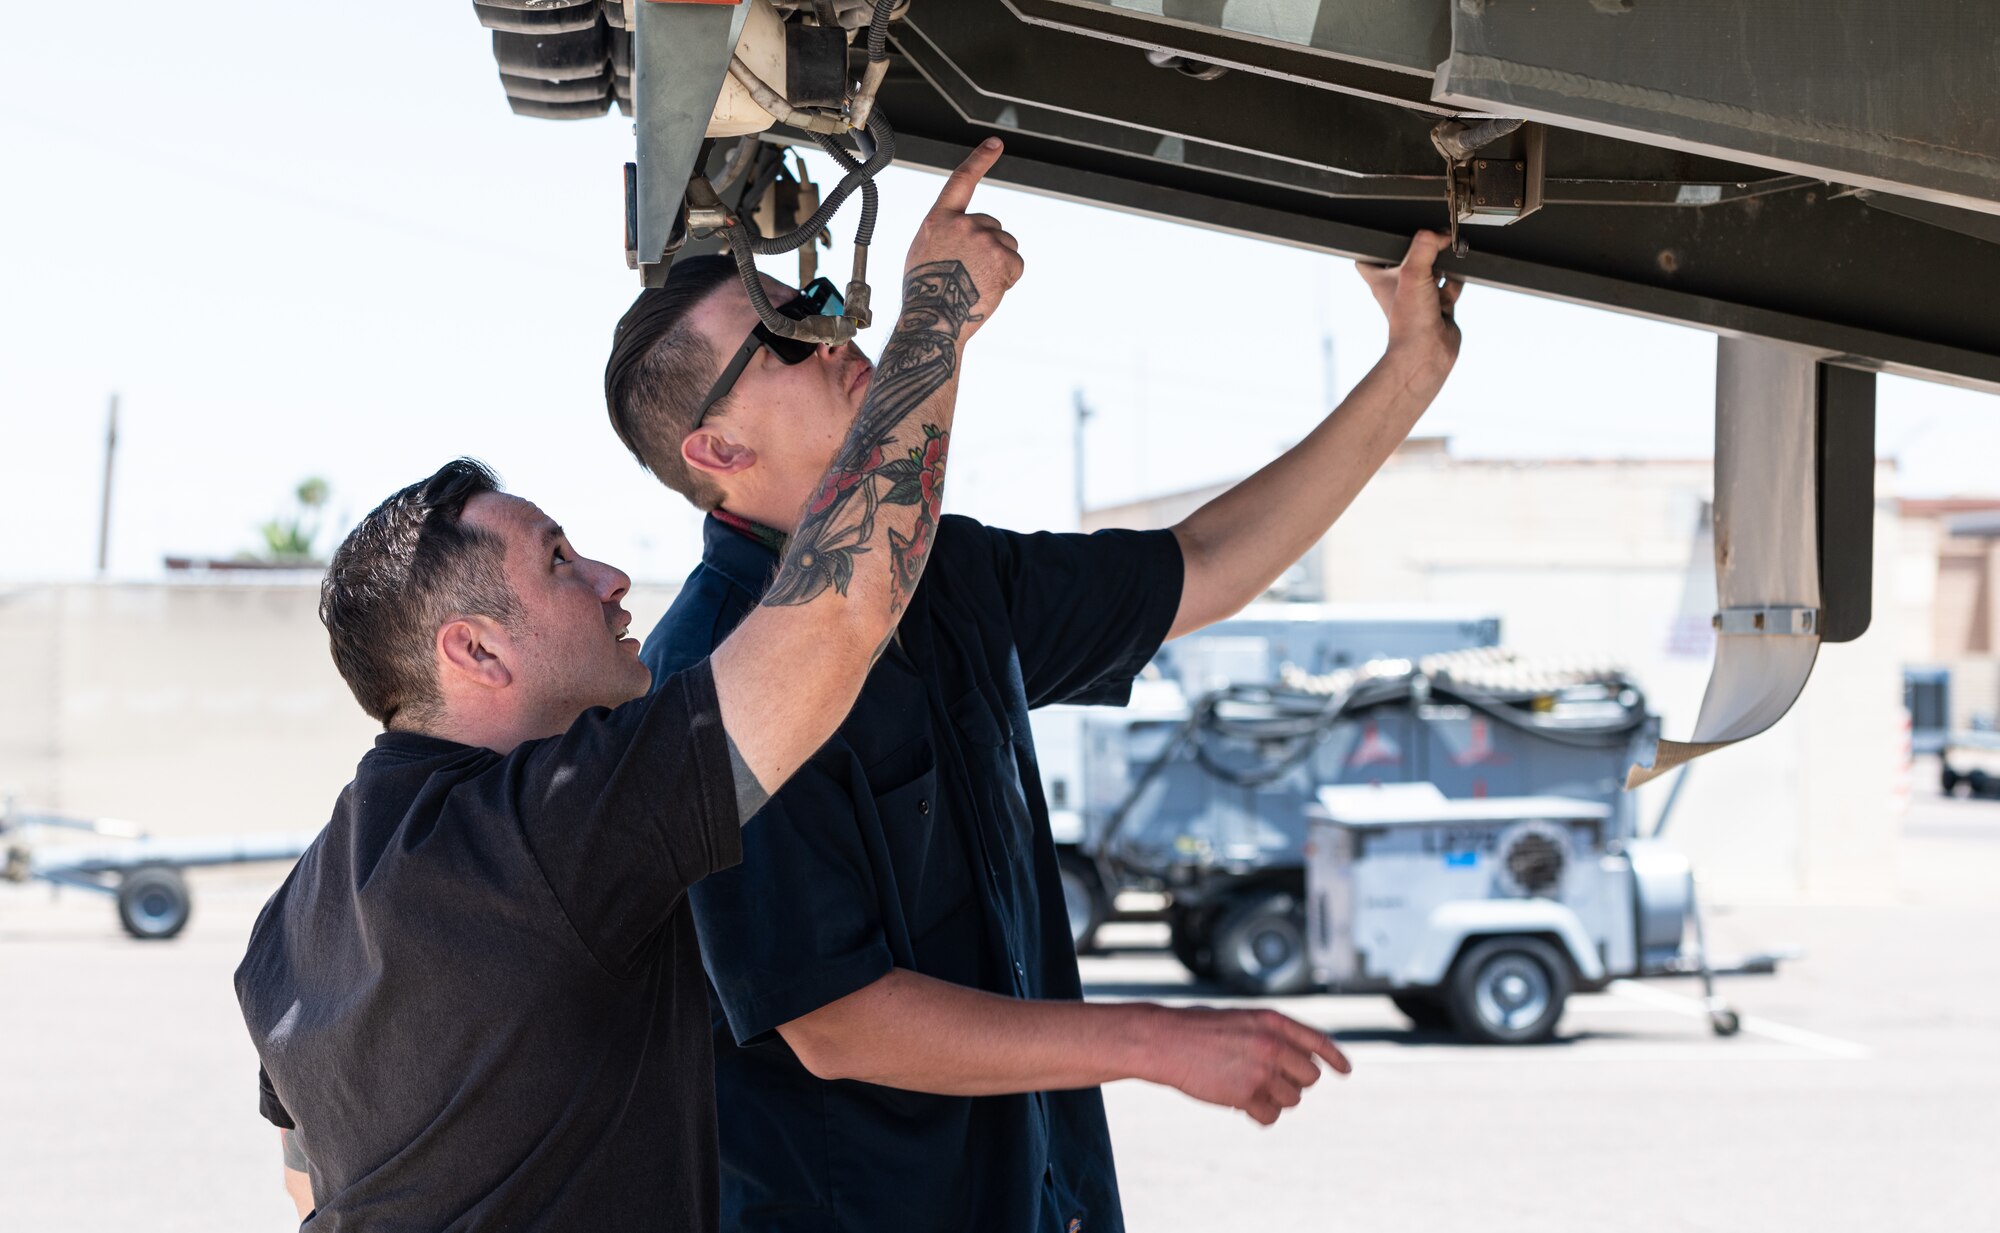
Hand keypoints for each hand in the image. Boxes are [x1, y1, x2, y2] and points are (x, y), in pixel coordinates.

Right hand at [902, 137, 1023, 338]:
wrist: (933, 320)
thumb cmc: (925, 292)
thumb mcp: (925, 251)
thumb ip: (947, 233)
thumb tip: (966, 236)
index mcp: (939, 219)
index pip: (962, 180)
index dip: (980, 159)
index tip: (996, 143)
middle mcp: (964, 223)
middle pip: (992, 225)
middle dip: (988, 246)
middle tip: (969, 273)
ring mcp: (985, 239)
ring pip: (1007, 245)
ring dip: (999, 262)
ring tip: (976, 283)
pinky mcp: (1003, 258)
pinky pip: (1016, 264)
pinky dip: (1008, 278)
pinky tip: (989, 289)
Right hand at [1145, 1006, 1350, 1125]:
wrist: (1164, 1040)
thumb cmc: (1197, 1029)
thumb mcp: (1241, 1020)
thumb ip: (1271, 1036)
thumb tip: (1298, 1063)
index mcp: (1273, 1020)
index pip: (1319, 1041)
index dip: (1335, 1057)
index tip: (1345, 1070)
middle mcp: (1273, 1044)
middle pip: (1309, 1077)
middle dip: (1293, 1082)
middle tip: (1268, 1080)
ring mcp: (1262, 1070)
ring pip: (1292, 1100)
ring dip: (1274, 1099)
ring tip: (1248, 1088)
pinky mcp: (1247, 1095)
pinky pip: (1270, 1116)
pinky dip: (1260, 1115)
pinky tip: (1242, 1104)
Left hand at [1357, 231, 1463, 376]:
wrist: (1428, 351)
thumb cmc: (1409, 321)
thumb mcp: (1412, 272)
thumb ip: (1424, 246)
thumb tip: (1439, 233)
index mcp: (1380, 277)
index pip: (1374, 252)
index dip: (1384, 242)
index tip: (1396, 234)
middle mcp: (1399, 285)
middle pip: (1413, 255)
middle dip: (1427, 249)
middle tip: (1436, 244)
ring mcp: (1420, 293)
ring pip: (1435, 266)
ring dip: (1445, 264)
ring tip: (1445, 268)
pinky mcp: (1440, 302)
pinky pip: (1451, 282)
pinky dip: (1456, 281)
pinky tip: (1453, 285)